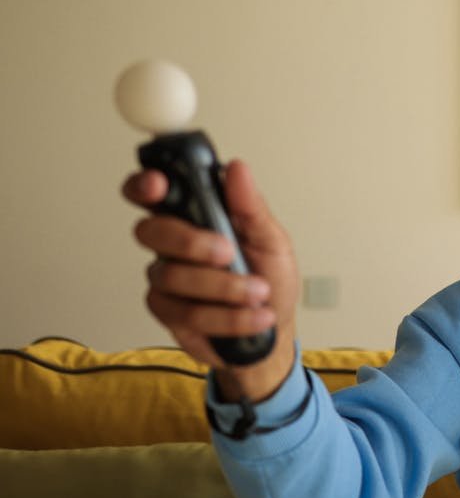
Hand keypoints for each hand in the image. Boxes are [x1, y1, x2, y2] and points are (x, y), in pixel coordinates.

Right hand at [122, 159, 298, 401]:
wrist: (276, 328)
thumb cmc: (271, 278)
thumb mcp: (272, 239)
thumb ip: (251, 207)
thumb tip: (237, 169)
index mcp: (196, 218)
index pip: (155, 193)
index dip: (145, 185)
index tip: (158, 183)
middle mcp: (175, 246)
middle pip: (150, 231)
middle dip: (188, 241)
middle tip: (227, 251)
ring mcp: (168, 280)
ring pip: (171, 275)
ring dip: (223, 286)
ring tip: (258, 291)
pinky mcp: (170, 313)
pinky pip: (186, 312)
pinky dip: (227, 316)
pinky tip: (253, 316)